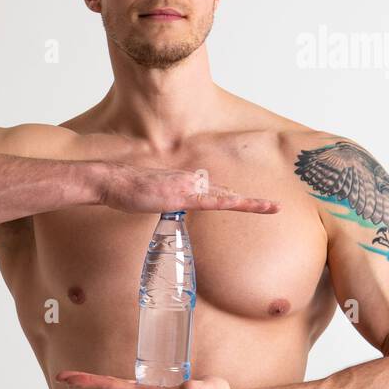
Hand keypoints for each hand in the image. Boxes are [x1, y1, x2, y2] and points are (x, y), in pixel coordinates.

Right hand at [100, 163, 279, 214]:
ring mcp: (188, 187)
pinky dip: (233, 203)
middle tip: (274, 207)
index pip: (216, 190)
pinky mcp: (182, 196)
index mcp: (186, 181)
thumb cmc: (129, 191)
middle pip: (226, 192)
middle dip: (250, 202)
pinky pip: (213, 201)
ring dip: (250, 203)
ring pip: (226, 196)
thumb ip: (168, 200)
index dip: (236, 197)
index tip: (255, 203)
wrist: (114, 183)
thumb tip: (174, 206)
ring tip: (272, 208)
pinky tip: (249, 205)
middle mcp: (192, 180)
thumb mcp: (153, 196)